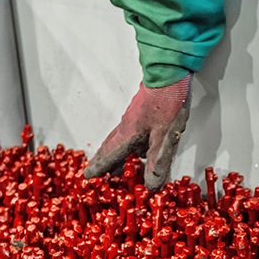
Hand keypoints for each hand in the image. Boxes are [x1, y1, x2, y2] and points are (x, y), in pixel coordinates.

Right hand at [84, 75, 191, 190]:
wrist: (170, 72)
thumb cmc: (167, 102)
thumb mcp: (165, 138)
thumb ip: (158, 162)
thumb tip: (151, 186)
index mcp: (129, 134)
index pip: (110, 155)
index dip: (100, 168)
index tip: (88, 176)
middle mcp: (127, 126)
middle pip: (109, 146)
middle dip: (102, 160)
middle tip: (94, 170)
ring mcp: (133, 117)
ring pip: (118, 139)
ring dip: (112, 152)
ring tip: (113, 163)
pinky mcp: (142, 111)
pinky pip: (128, 132)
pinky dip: (126, 143)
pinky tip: (138, 145)